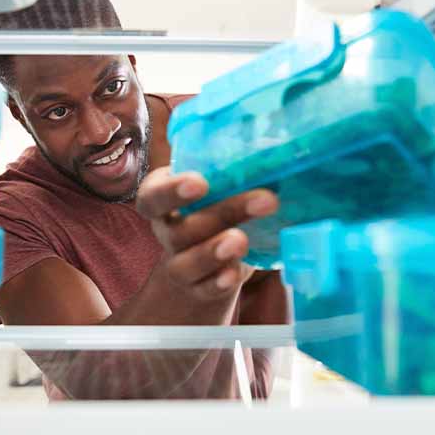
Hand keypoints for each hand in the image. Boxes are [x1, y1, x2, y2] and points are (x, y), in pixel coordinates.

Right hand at [135, 168, 277, 302]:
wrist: (207, 265)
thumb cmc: (217, 209)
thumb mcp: (222, 186)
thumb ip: (237, 169)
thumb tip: (281, 144)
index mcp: (164, 200)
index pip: (153, 195)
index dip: (171, 191)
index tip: (200, 183)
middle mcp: (167, 232)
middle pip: (180, 228)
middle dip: (223, 213)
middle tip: (265, 199)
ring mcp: (179, 264)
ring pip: (186, 262)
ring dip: (213, 252)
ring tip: (242, 241)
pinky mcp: (198, 289)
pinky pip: (203, 289)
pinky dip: (218, 282)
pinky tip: (234, 274)